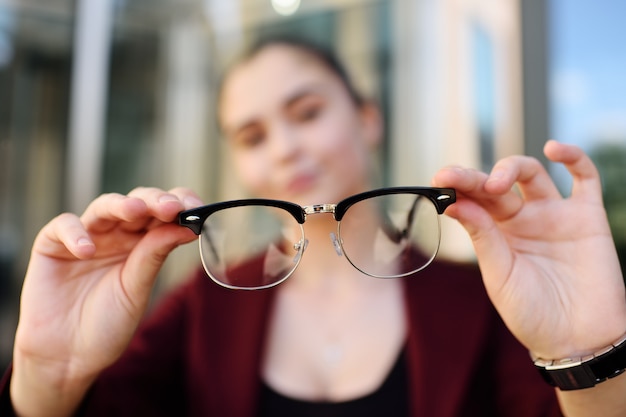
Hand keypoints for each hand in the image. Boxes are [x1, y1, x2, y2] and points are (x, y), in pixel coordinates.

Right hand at [11, 187, 200, 415]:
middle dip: (155, 201)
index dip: (180, 203)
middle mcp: (117, 234)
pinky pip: (63, 226)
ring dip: (121, 205)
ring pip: (104, 206)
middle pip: (138, 202)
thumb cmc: (106, 323)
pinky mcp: (52, 244)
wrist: (67, 357)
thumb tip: (189, 227)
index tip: (197, 207)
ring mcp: (86, 236)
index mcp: (143, 243)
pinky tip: (87, 250)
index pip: (163, 213)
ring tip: (136, 210)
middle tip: (171, 207)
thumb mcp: (136, 289)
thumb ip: (155, 256)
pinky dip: (75, 232)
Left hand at [432, 140, 625, 358]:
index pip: (474, 200)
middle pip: (497, 184)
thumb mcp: (500, 275)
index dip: (458, 187)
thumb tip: (453, 203)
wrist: (577, 340)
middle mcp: (522, 220)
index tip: (440, 178)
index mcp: (495, 234)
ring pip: (532, 174)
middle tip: (456, 178)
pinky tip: (555, 149)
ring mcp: (554, 215)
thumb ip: (483, 237)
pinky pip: (585, 178)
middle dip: (475, 178)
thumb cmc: (532, 314)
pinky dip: (574, 158)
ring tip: (497, 181)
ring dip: (512, 167)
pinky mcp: (587, 217)